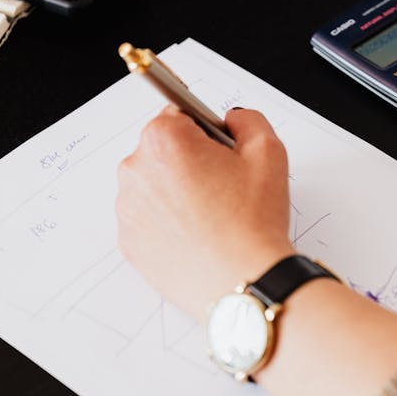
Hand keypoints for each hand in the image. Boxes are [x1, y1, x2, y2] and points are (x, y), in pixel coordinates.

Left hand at [116, 107, 294, 319]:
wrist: (243, 281)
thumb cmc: (253, 221)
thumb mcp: (269, 151)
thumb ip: (247, 120)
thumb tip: (232, 120)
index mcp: (164, 139)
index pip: (178, 114)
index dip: (206, 132)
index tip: (220, 152)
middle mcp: (136, 169)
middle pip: (162, 150)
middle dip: (189, 161)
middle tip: (223, 188)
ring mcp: (128, 208)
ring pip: (154, 185)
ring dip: (177, 192)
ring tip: (212, 216)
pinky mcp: (129, 242)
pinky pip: (148, 219)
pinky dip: (168, 223)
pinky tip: (197, 235)